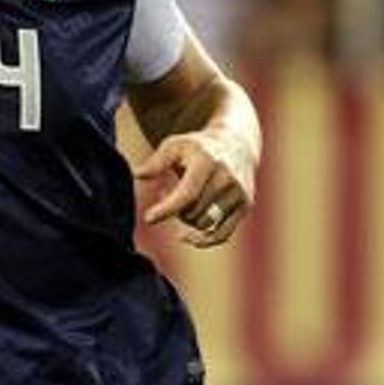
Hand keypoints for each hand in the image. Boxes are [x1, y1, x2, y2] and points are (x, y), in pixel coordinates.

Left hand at [133, 131, 250, 247]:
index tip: (148, 218)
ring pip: (205, 223)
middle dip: (175, 209)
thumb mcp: (175, 145)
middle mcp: (227, 178)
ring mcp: (239, 193)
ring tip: (183, 202)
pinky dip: (204, 240)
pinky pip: (223, 233)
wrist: (236, 144)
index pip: (187, 193)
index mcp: (207, 161)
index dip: (167, 208)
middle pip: (194, 210)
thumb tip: (138, 175)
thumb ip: (156, 161)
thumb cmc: (198, 147)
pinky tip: (188, 238)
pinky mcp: (245, 206)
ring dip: (187, 219)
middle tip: (167, 194)